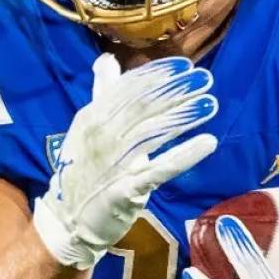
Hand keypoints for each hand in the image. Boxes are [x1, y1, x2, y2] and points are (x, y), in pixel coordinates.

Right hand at [33, 53, 216, 268]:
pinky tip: (208, 142)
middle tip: (204, 78)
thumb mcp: (89, 127)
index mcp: (92, 117)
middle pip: (143, 107)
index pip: (128, 90)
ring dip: (183, 117)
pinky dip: (184, 155)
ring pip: (152, 133)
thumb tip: (107, 59)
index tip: (184, 65)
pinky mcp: (126, 189)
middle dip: (175, 91)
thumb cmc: (84, 170)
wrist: (68, 219)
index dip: (157, 76)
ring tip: (210, 103)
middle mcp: (101, 136)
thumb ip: (103, 94)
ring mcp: (113, 163)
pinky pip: (159, 169)